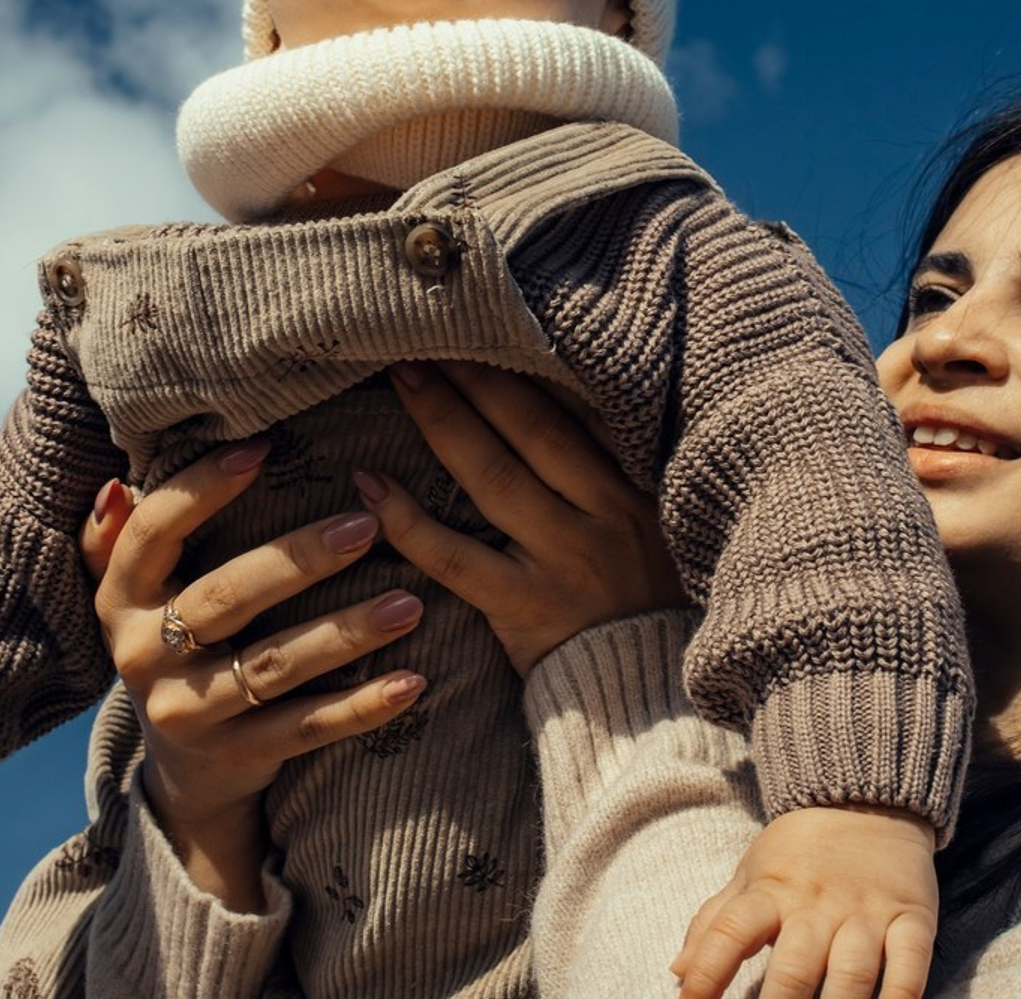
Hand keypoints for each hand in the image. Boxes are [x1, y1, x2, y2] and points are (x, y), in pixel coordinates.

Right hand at [80, 442, 426, 910]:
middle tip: (369, 526)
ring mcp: (190, 713)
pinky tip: (412, 682)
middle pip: (224, 598)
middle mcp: (143, 656)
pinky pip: (307, 729)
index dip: (201, 489)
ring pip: (273, 666)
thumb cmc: (177, 644)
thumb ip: (124, 537)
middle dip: (298, 560)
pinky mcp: (238, 755)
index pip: (153, 533)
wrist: (183, 770)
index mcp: (122, 599)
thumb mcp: (137, 595)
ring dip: (346, 633)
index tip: (262, 449)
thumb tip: (117, 485)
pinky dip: (362, 708)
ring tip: (409, 603)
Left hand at [355, 361, 683, 676]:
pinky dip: (408, 520)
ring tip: (402, 379)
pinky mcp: (525, 607)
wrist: (649, 693)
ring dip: (441, 422)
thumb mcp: (650, 521)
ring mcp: (563, 559)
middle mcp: (603, 512)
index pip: (573, 408)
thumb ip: (611, 465)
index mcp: (632, 484)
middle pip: (529, 429)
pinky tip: (370, 485)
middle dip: (475, 376)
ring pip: (492, 477)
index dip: (524, 364)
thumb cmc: (641, 597)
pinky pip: (457, 557)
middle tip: (425, 335)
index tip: (482, 325)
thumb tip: (557, 395)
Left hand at [671, 805, 936, 997]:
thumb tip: (678, 971)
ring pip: (852, 974)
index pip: (731, 930)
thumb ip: (714, 924)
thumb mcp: (750, 876)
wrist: (862, 800)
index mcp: (770, 892)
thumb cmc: (797, 854)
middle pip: (794, 966)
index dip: (709, 969)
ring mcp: (865, 912)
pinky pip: (910, 965)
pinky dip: (901, 996)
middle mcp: (816, 905)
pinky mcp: (910, 917)